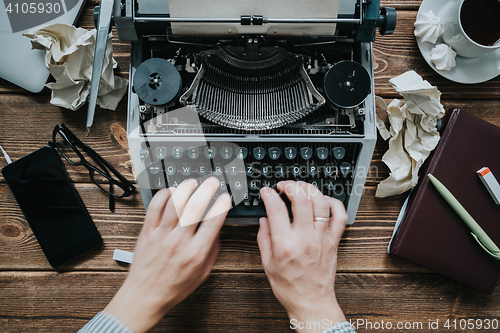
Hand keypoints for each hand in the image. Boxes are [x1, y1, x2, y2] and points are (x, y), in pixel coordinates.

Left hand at [104, 177, 230, 332]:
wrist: (146, 295)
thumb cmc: (173, 287)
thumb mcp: (202, 273)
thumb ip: (212, 251)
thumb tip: (216, 230)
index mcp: (196, 252)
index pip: (213, 221)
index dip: (222, 204)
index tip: (225, 197)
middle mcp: (179, 241)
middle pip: (195, 206)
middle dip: (207, 189)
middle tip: (211, 182)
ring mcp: (161, 235)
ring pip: (174, 203)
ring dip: (185, 188)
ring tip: (192, 183)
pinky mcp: (147, 232)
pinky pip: (154, 207)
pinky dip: (163, 195)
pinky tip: (171, 192)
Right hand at [258, 181, 347, 332]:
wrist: (311, 302)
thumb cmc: (289, 287)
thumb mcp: (267, 263)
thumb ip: (264, 238)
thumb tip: (264, 219)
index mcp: (285, 245)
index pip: (276, 209)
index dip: (269, 195)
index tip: (266, 192)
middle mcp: (305, 239)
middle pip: (302, 200)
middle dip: (290, 186)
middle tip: (284, 185)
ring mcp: (321, 239)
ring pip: (321, 204)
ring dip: (310, 190)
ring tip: (301, 187)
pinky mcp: (333, 241)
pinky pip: (339, 216)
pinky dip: (333, 203)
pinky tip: (323, 200)